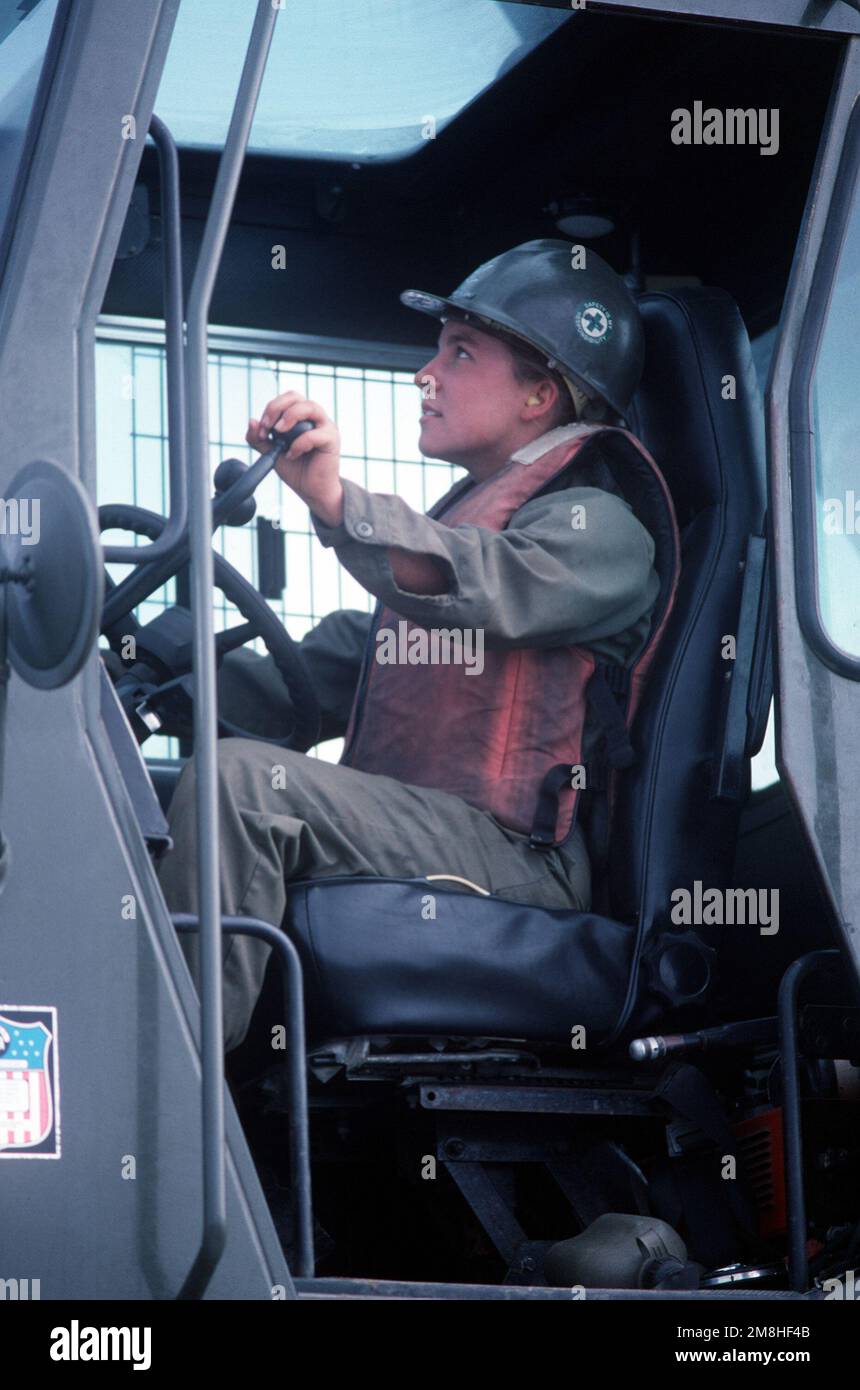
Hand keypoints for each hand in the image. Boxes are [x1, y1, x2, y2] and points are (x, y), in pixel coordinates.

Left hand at [246, 390, 343, 525]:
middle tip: (268, 426)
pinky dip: (299, 444)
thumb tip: (251, 422)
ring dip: (290, 417)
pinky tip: (292, 455)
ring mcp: (325, 427)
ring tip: (279, 433)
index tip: (261, 429)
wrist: (312, 491)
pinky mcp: (332, 440)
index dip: (270, 409)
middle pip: (296, 396)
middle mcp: (314, 417)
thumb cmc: (296, 469)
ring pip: (310, 406)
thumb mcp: (271, 453)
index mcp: (302, 416)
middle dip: (276, 408)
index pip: (285, 399)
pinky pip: (315, 434)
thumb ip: (260, 439)